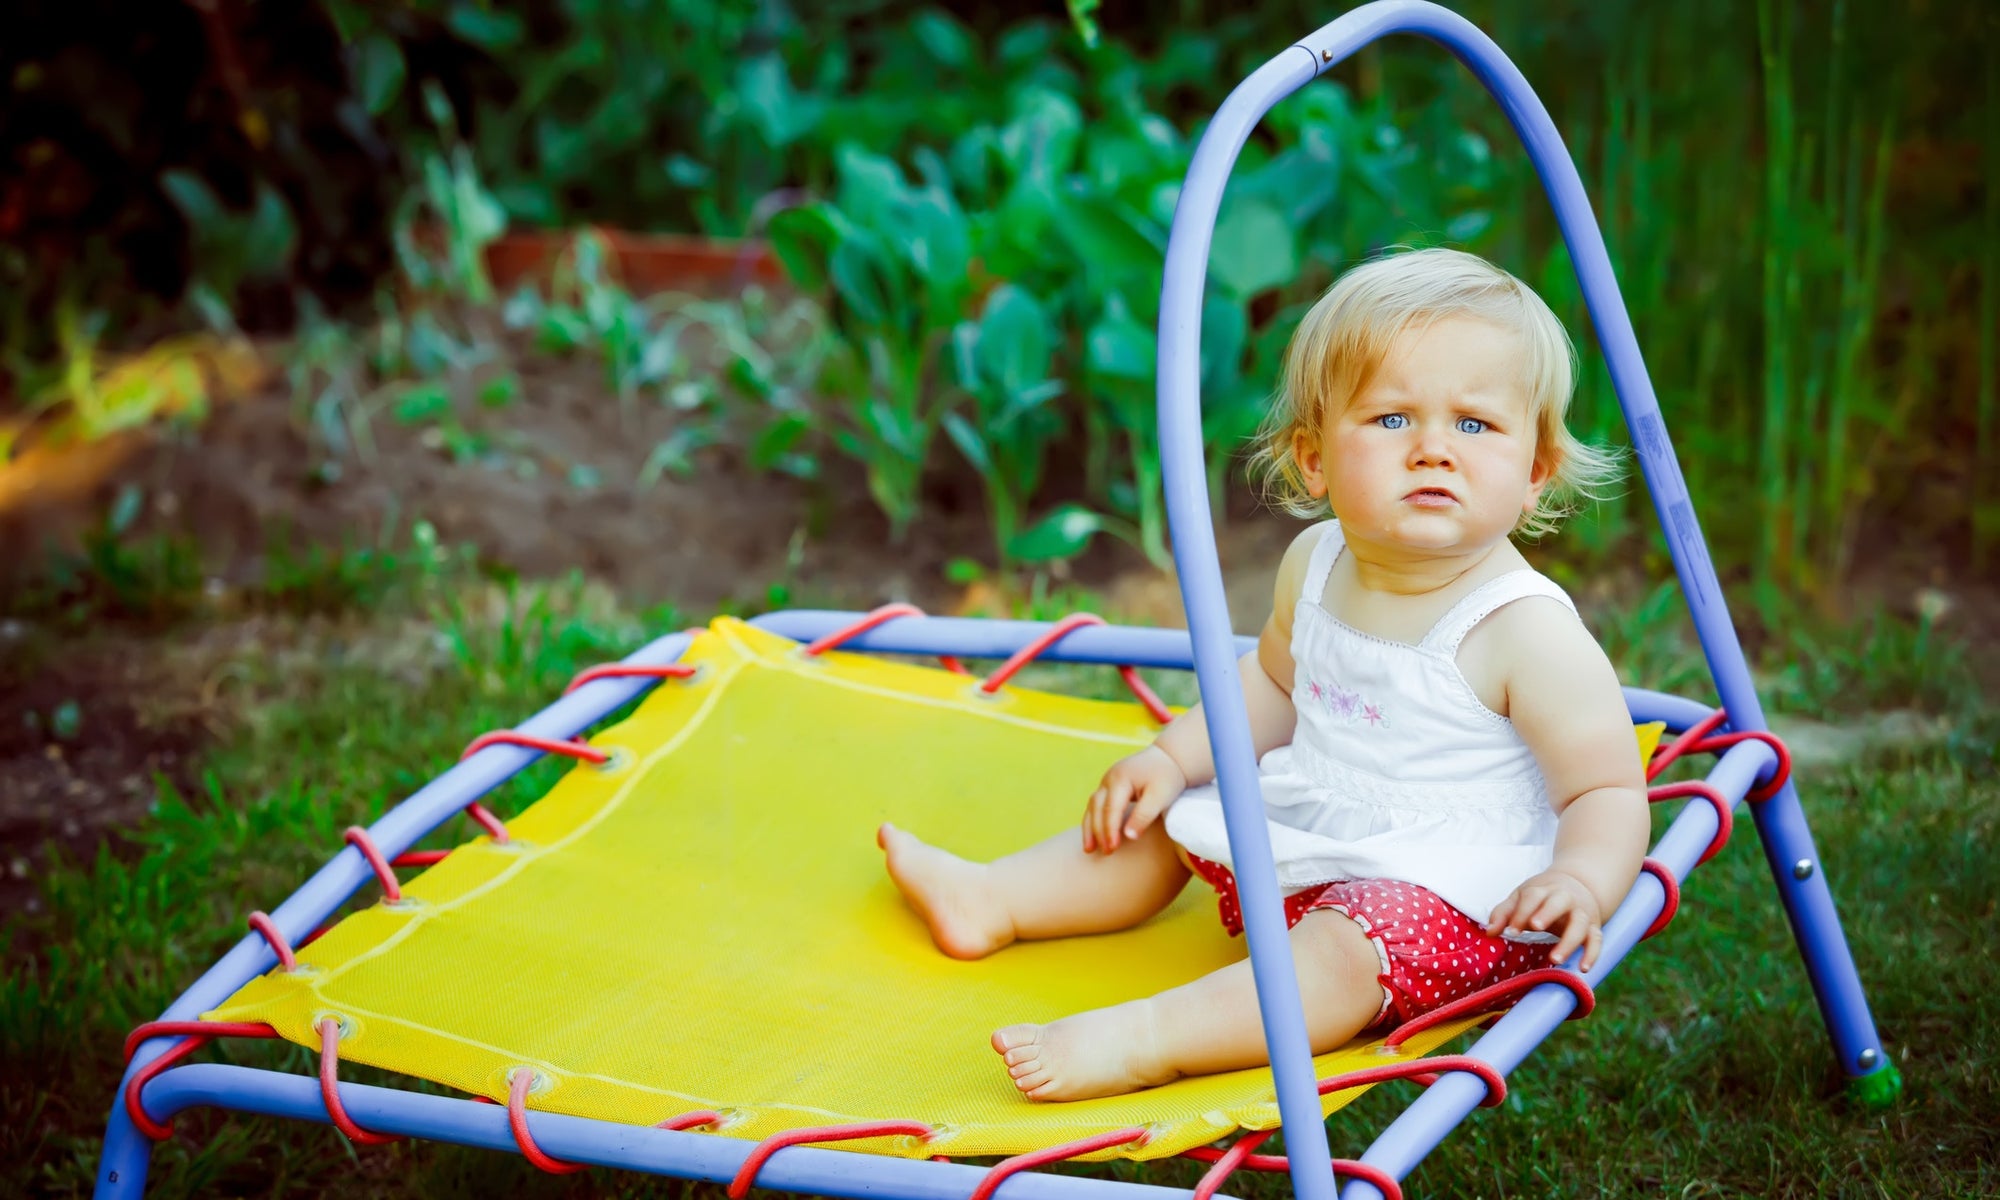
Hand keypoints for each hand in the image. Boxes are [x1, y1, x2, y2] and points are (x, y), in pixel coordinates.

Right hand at [1083, 745, 1188, 853]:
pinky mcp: (1109, 787)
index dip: (1110, 830)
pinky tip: (1094, 837)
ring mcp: (1107, 781)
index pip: (1111, 808)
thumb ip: (1144, 815)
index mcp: (1121, 778)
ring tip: (1089, 849)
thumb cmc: (1167, 777)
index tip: (1113, 848)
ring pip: (1092, 806)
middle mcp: (1109, 778)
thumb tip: (1129, 836)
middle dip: (1099, 831)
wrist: (1169, 757)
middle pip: (1097, 807)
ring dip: (1090, 828)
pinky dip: (1094, 820)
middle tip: (1107, 852)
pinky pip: (1096, 805)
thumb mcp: (1160, 796)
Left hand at [1486, 870, 1604, 969]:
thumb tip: (1489, 932)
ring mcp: (1582, 913)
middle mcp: (1566, 898)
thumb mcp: (1521, 897)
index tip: (1511, 931)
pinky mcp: (1594, 927)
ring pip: (1580, 924)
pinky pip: (1597, 940)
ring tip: (1554, 959)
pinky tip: (1582, 968)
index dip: (1521, 913)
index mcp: (1544, 889)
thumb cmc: (1542, 896)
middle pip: (1559, 902)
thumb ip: (1504, 913)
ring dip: (1569, 941)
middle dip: (1547, 913)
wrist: (1578, 884)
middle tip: (1534, 927)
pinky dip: (1592, 953)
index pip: (1532, 896)